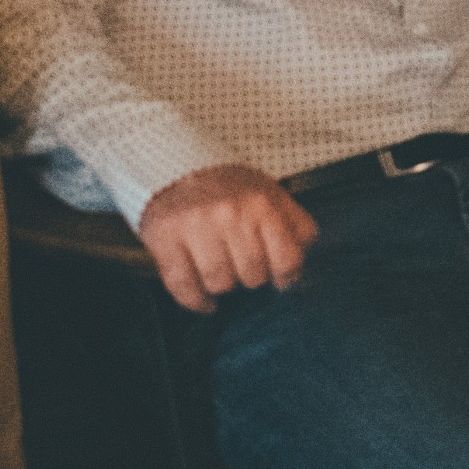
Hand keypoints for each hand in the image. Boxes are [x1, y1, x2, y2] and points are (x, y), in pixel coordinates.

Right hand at [135, 164, 316, 313]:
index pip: (287, 260)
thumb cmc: (229, 187)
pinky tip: (205, 300)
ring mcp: (195, 228)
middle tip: (243, 265)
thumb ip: (295, 225)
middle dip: (251, 276)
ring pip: (219, 284)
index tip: (280, 278)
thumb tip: (302, 263)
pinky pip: (184, 287)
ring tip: (221, 270)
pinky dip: (196, 300)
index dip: (286, 276)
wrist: (177, 167)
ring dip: (223, 284)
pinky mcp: (165, 240)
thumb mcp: (271, 194)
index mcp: (261, 204)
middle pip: (253, 276)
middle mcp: (229, 215)